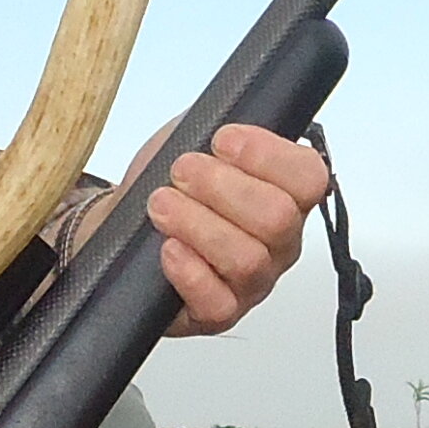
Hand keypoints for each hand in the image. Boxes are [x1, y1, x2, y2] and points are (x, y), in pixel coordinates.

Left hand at [135, 121, 332, 335]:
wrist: (118, 223)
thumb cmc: (167, 184)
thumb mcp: (194, 134)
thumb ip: (224, 118)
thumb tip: (237, 114)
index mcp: (285, 195)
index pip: (309, 177)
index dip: (267, 156)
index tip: (222, 140)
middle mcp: (279, 242)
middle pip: (277, 218)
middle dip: (220, 187)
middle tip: (181, 172)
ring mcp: (252, 282)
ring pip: (247, 259)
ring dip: (197, 224)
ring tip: (161, 205)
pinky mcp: (218, 313)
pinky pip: (219, 302)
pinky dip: (190, 271)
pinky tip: (168, 250)